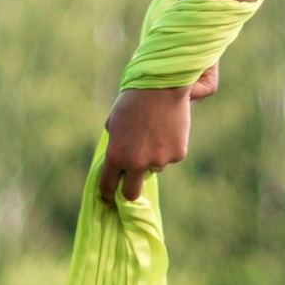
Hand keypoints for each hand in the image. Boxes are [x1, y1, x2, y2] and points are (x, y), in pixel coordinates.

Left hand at [98, 68, 215, 205]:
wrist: (161, 85)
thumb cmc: (133, 100)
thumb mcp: (115, 123)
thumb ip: (116, 145)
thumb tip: (118, 164)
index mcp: (116, 155)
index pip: (107, 186)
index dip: (107, 194)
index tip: (108, 198)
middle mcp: (136, 162)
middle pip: (131, 194)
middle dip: (130, 191)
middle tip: (132, 182)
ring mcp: (159, 160)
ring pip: (155, 167)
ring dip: (153, 156)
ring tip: (155, 129)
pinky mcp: (177, 154)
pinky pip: (171, 156)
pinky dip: (169, 146)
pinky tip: (168, 126)